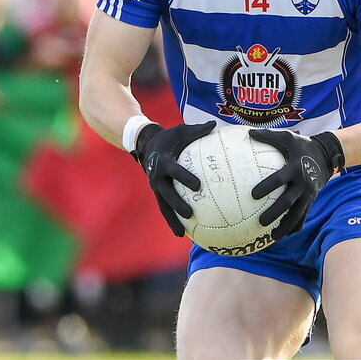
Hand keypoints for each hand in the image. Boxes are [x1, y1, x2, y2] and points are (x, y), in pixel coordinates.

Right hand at [132, 120, 215, 235]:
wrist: (146, 144)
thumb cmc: (169, 137)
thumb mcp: (181, 131)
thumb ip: (197, 130)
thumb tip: (214, 125)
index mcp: (164, 161)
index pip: (175, 171)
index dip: (185, 178)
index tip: (198, 186)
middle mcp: (157, 177)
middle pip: (166, 194)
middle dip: (177, 205)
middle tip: (190, 214)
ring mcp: (156, 187)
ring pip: (163, 206)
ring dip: (171, 220)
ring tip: (182, 234)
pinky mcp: (157, 193)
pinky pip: (165, 208)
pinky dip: (172, 221)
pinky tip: (183, 233)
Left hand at [249, 129, 344, 240]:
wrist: (327, 155)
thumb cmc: (302, 145)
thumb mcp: (288, 137)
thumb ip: (268, 136)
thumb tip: (248, 132)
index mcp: (294, 168)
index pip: (279, 179)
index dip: (267, 186)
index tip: (253, 194)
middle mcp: (302, 183)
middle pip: (288, 202)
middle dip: (274, 213)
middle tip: (260, 222)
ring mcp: (308, 194)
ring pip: (297, 214)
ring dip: (285, 226)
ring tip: (272, 237)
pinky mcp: (311, 200)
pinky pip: (303, 216)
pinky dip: (294, 227)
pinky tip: (284, 235)